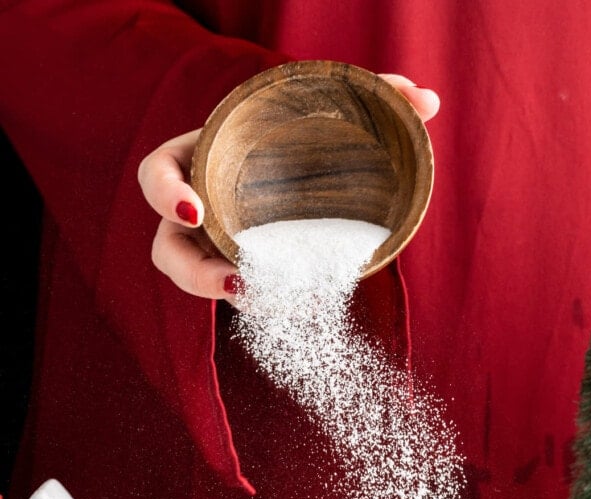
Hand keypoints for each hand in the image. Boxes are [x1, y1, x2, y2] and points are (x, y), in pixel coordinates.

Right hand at [137, 77, 439, 303]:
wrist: (316, 170)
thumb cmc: (310, 132)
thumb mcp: (333, 108)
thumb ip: (376, 95)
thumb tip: (428, 100)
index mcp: (205, 156)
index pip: (158, 175)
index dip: (166, 194)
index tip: (195, 212)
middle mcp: (201, 207)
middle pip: (168, 248)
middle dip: (194, 273)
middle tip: (237, 284)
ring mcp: (218, 246)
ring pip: (198, 282)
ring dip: (226, 299)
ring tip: (267, 304)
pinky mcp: (243, 273)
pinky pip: (242, 296)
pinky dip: (266, 306)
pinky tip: (298, 309)